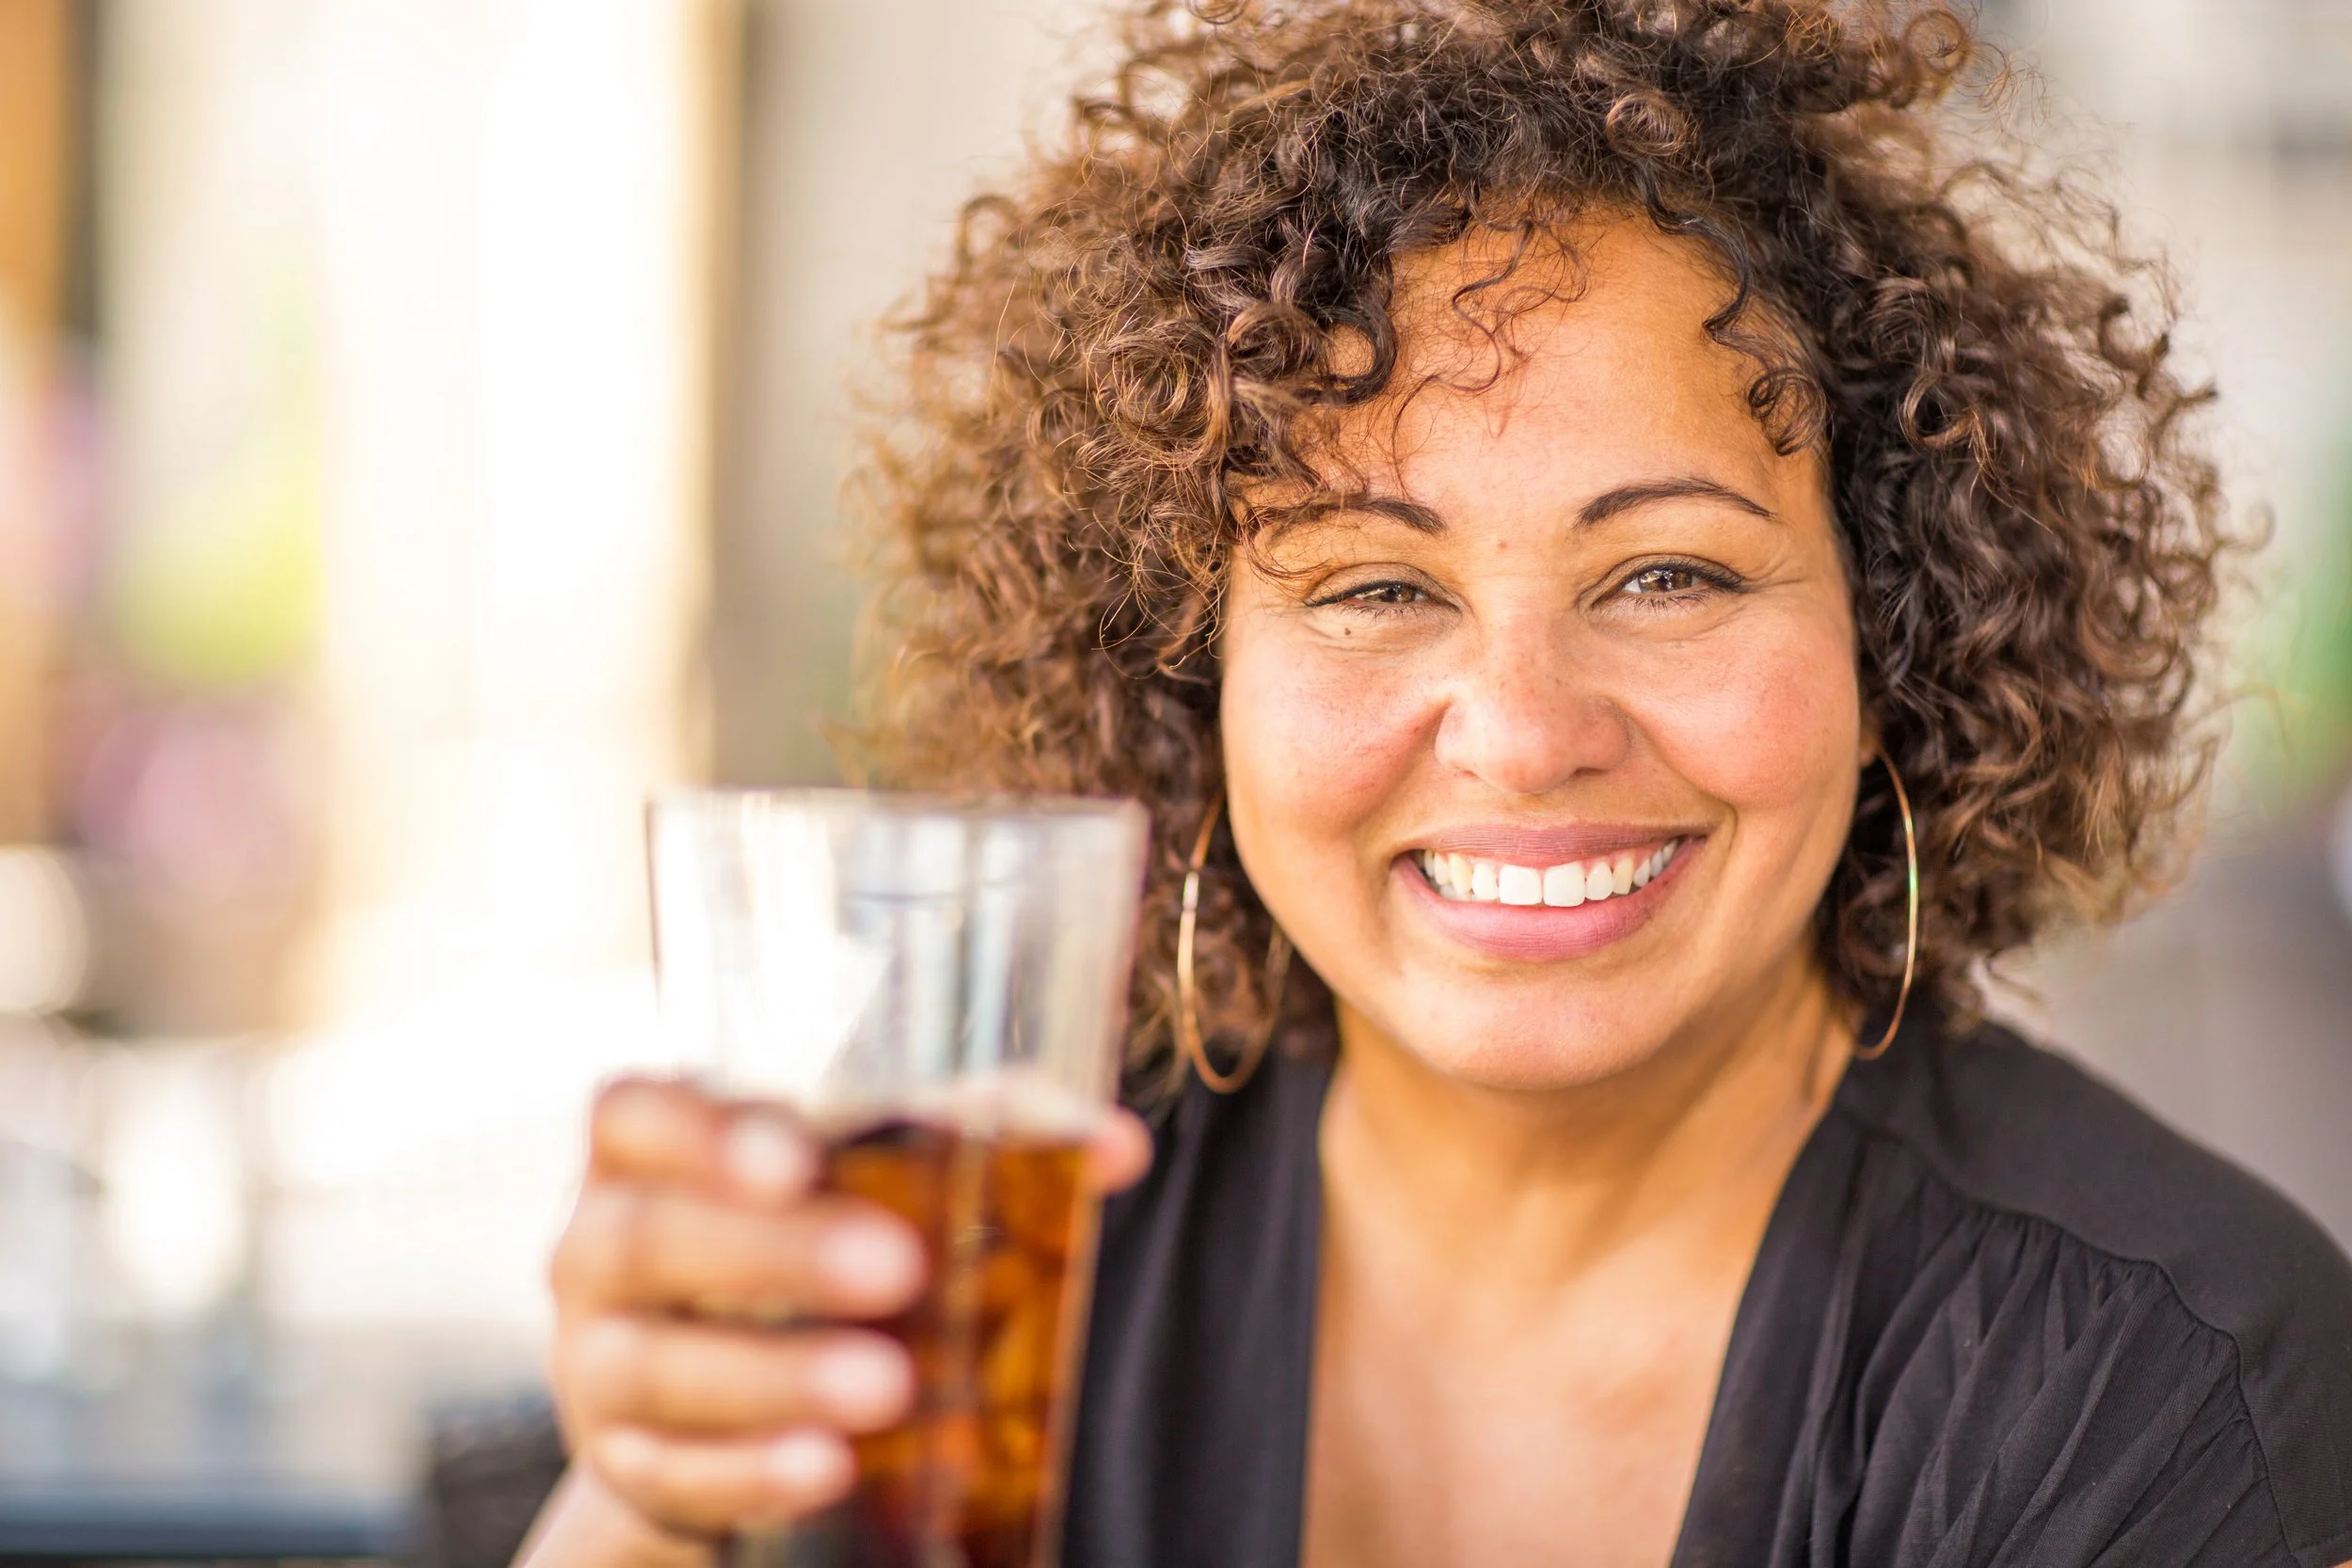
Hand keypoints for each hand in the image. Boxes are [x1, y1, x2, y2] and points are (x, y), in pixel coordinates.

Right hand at [545, 1076, 1152, 1539]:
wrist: (729, 1388)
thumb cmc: (820, 1229)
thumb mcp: (880, 1169)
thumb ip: (990, 1134)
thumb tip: (1117, 1146)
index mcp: (650, 1145)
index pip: (634, 1112)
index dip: (704, 1129)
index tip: (796, 1154)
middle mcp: (596, 1245)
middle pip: (647, 1238)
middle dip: (773, 1254)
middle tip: (900, 1267)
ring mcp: (595, 1360)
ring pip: (653, 1365)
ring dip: (775, 1375)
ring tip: (889, 1386)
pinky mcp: (625, 1463)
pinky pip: (671, 1470)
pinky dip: (750, 1470)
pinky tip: (828, 1468)